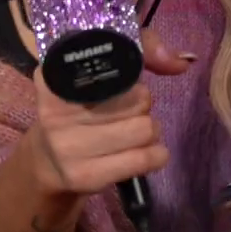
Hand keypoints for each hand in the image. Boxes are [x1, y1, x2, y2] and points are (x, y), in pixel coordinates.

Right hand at [26, 27, 192, 196]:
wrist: (48, 164)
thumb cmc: (81, 112)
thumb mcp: (97, 77)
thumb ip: (141, 55)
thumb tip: (182, 63)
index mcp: (56, 79)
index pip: (111, 63)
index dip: (130, 72)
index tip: (128, 80)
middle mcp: (56, 113)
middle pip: (139, 100)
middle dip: (142, 106)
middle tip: (126, 113)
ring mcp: (68, 147)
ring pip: (144, 129)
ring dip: (149, 130)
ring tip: (133, 132)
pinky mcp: (85, 176)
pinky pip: (143, 159)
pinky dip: (155, 155)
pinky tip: (145, 152)